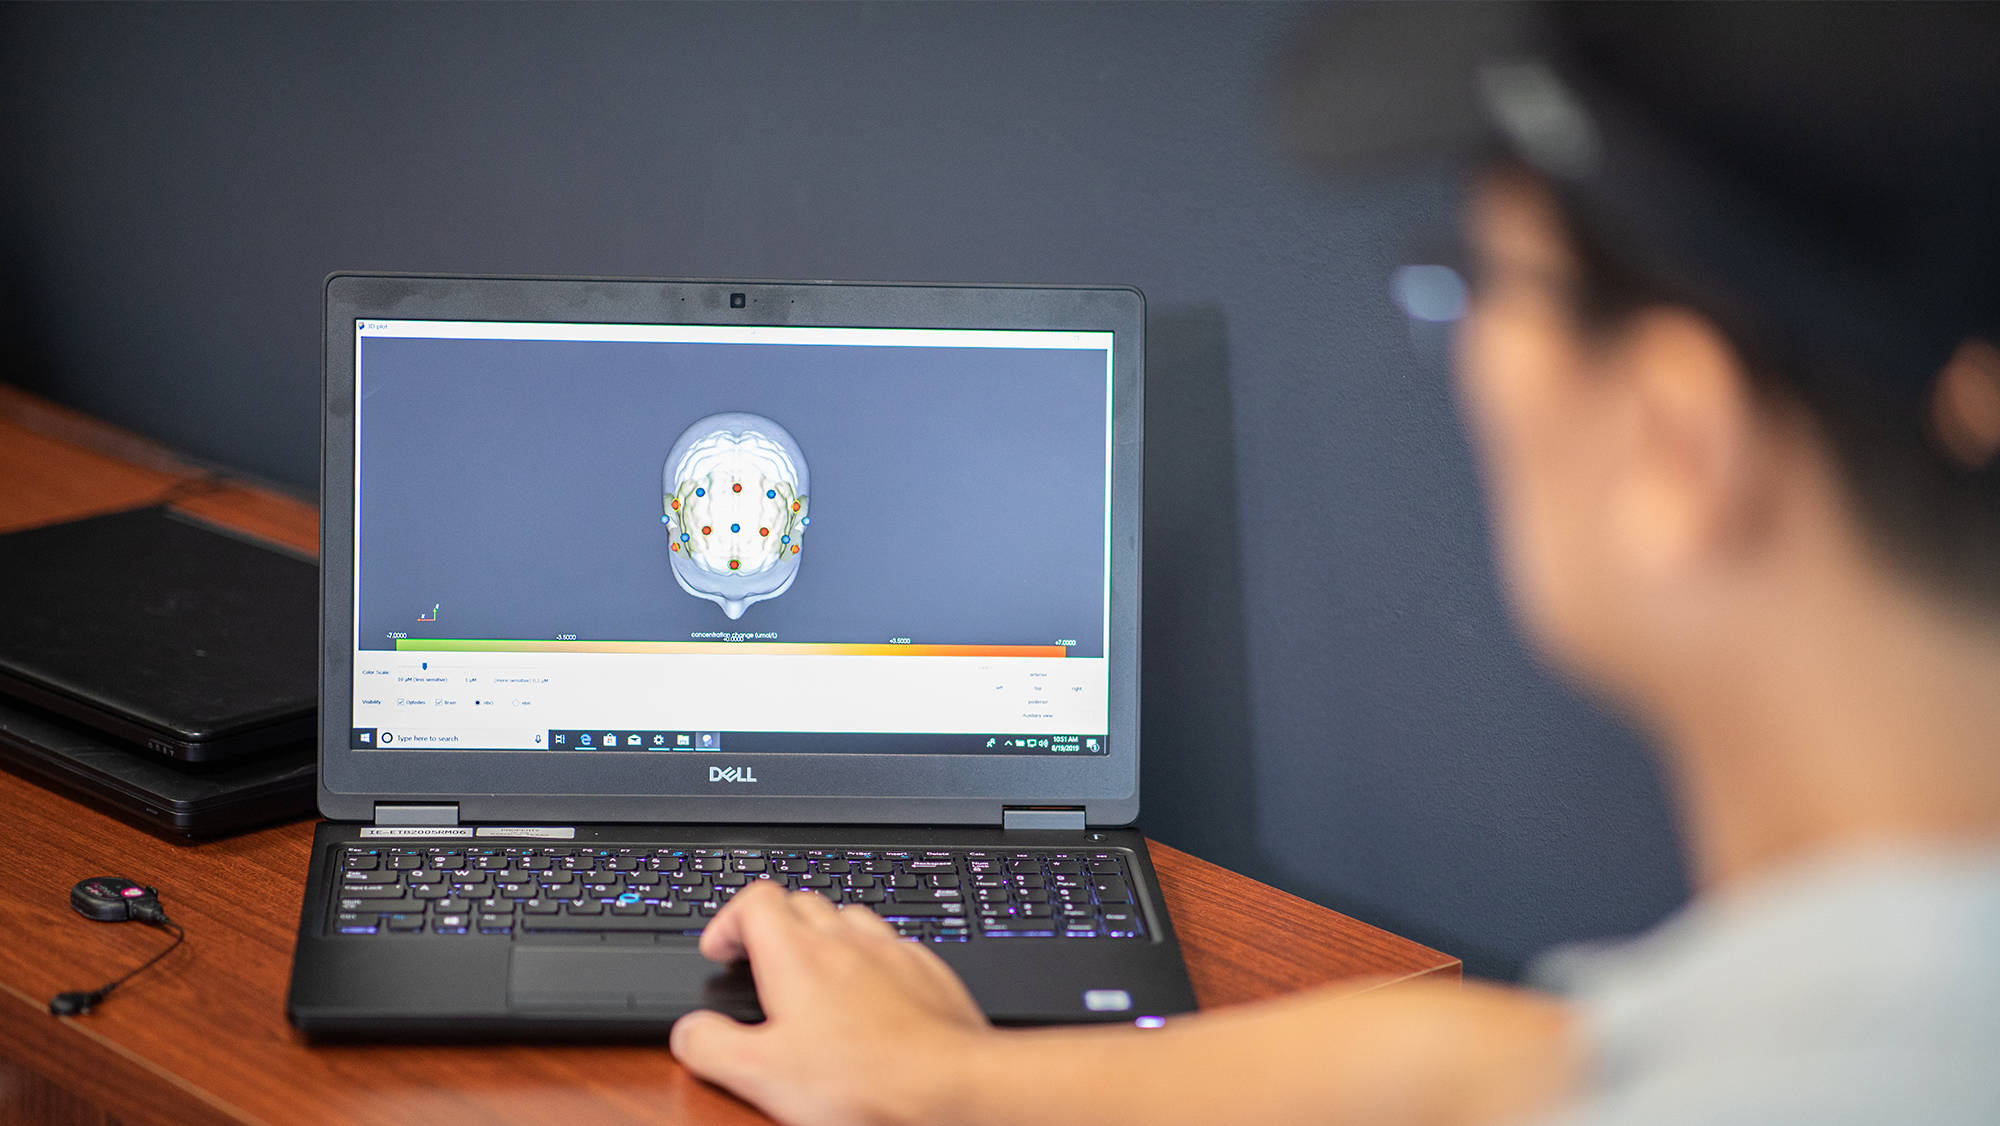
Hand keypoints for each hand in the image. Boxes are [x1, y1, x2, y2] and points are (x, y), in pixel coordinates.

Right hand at [671, 881, 991, 1125]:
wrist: (948, 1083)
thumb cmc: (862, 1077)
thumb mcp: (760, 1074)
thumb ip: (712, 1046)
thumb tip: (689, 1031)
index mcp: (797, 955)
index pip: (755, 899)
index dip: (729, 919)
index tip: (721, 949)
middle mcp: (845, 940)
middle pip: (800, 901)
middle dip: (772, 924)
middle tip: (759, 961)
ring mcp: (891, 951)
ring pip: (848, 917)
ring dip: (823, 935)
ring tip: (812, 973)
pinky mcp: (926, 970)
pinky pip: (892, 944)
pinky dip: (870, 958)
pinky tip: (870, 991)